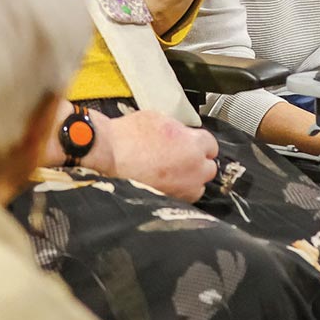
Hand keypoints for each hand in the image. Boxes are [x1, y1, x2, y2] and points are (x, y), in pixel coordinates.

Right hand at [98, 109, 218, 201]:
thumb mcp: (159, 118)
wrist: (108, 155)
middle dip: (198, 163)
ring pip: (198, 187)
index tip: (192, 144)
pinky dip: (176, 192)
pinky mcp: (169, 201)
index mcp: (194, 145)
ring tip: (172, 173)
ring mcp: (183, 188)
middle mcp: (194, 169)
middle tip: (182, 158)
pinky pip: (181, 198)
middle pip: (209, 168)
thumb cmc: (128, 136)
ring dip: (190, 180)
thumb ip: (179, 129)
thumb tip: (183, 135)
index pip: (211, 146)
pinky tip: (163, 183)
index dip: (199, 143)